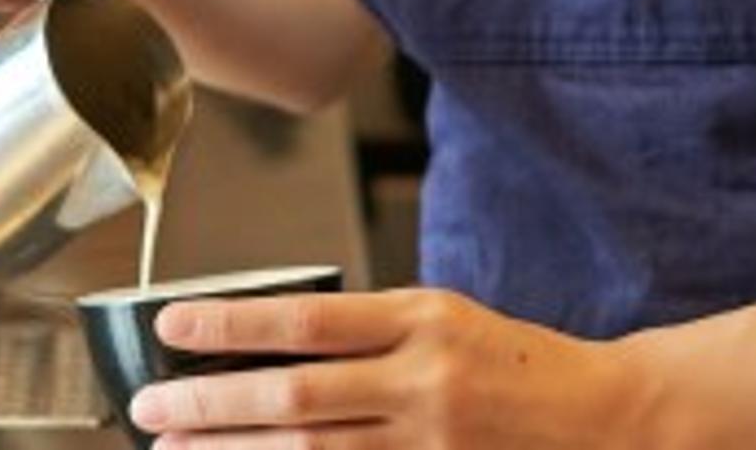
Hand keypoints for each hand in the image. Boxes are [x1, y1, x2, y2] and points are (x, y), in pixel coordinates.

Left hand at [127, 287, 661, 449]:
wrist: (607, 417)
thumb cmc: (519, 364)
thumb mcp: (447, 317)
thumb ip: (370, 332)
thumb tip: (274, 344)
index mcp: (424, 318)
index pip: (307, 320)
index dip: (232, 325)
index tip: (173, 325)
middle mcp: (424, 379)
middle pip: (295, 394)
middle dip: (211, 404)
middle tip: (149, 409)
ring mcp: (431, 440)